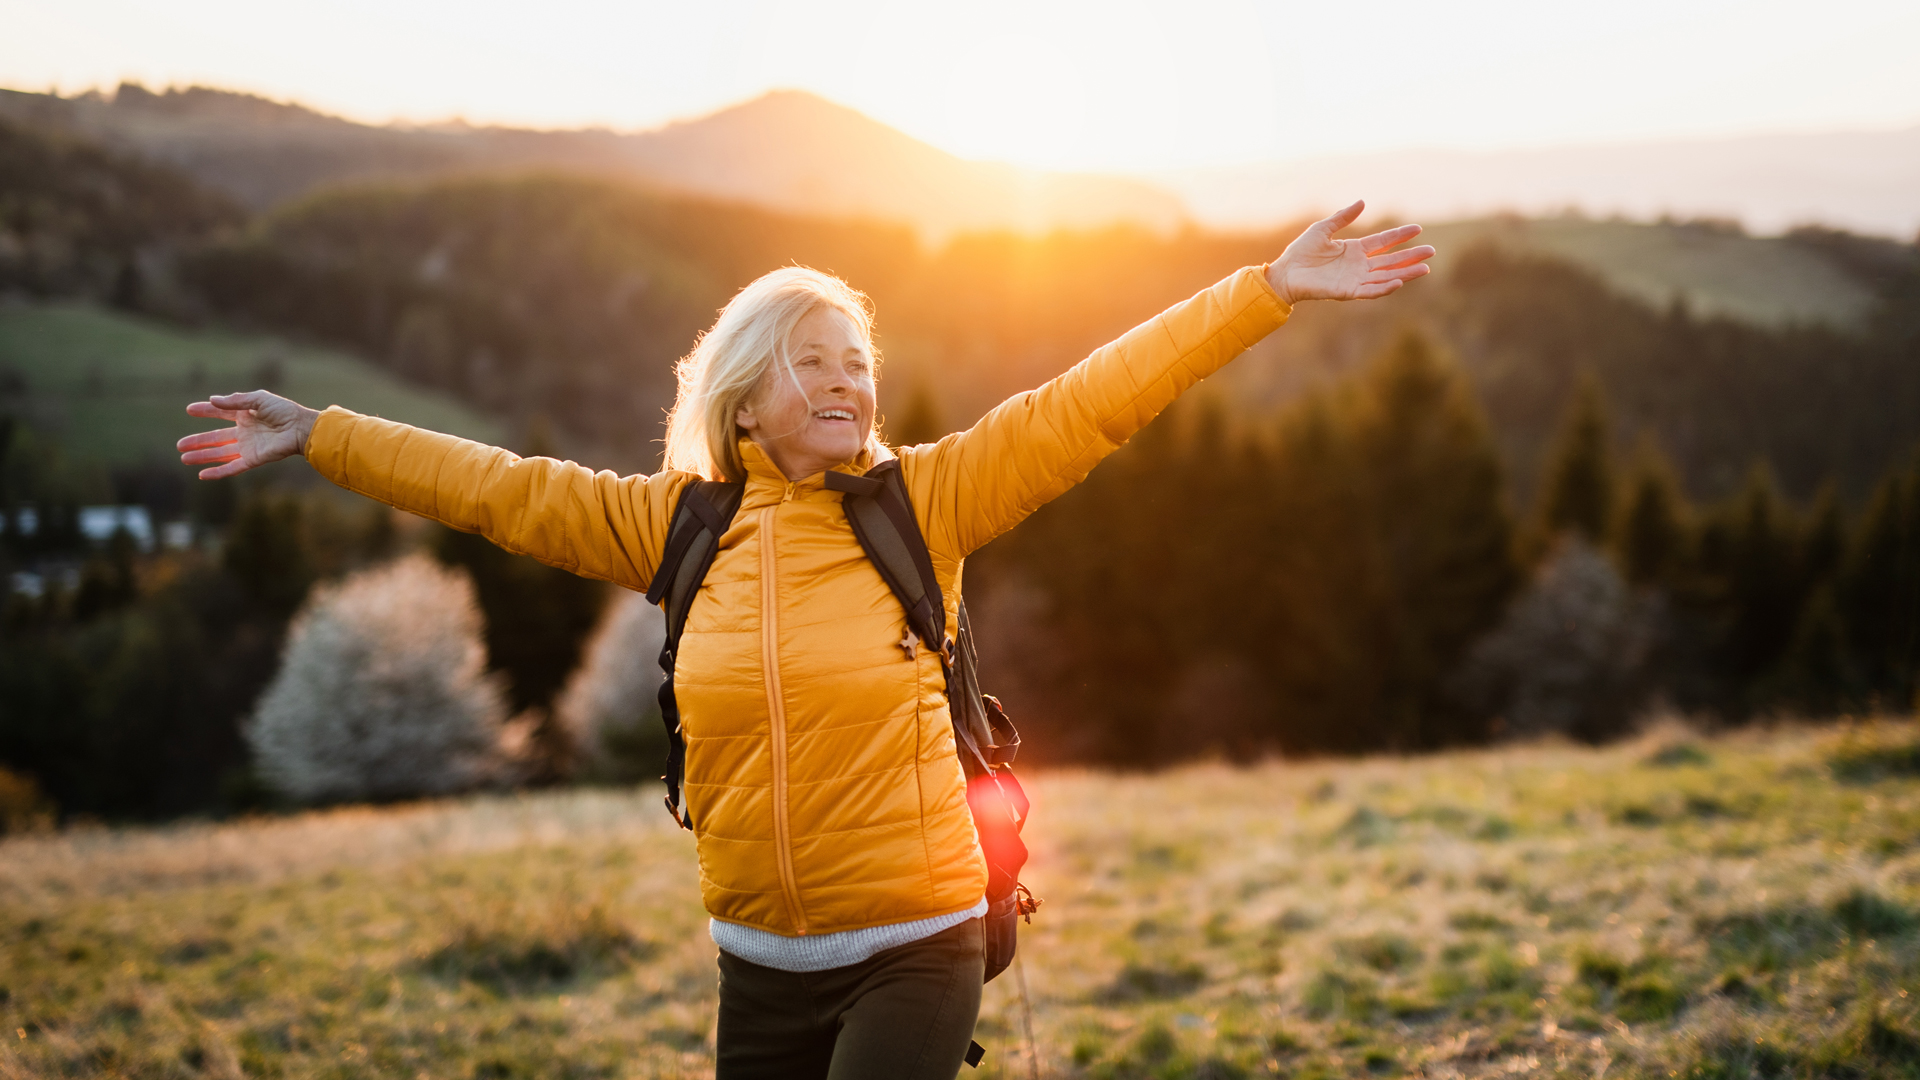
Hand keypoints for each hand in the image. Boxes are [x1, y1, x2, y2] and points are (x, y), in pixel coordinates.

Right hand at [177, 391, 320, 478]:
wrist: (301, 428)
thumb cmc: (284, 411)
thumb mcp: (258, 399)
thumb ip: (236, 400)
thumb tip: (213, 400)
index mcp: (245, 415)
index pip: (220, 413)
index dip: (206, 411)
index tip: (190, 410)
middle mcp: (244, 432)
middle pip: (216, 437)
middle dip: (198, 441)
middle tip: (179, 445)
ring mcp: (248, 446)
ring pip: (220, 453)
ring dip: (202, 456)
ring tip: (184, 458)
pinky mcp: (253, 459)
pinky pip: (232, 467)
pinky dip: (218, 472)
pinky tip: (202, 475)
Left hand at [1266, 200, 1434, 304]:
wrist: (1285, 273)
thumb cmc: (1300, 252)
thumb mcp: (1323, 229)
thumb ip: (1342, 217)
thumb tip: (1363, 202)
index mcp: (1354, 250)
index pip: (1383, 242)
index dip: (1400, 236)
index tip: (1418, 229)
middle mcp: (1358, 266)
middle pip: (1391, 261)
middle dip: (1411, 256)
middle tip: (1432, 251)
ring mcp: (1355, 279)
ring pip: (1386, 276)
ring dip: (1405, 273)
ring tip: (1425, 269)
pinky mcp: (1347, 292)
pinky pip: (1370, 291)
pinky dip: (1384, 287)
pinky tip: (1398, 281)